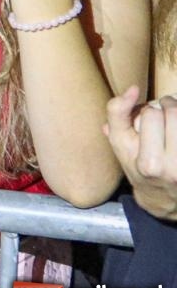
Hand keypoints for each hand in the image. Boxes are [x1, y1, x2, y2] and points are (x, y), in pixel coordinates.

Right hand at [105, 86, 176, 220]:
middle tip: (162, 110)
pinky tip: (175, 127)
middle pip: (172, 113)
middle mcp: (172, 168)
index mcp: (148, 164)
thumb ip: (117, 113)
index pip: (150, 114)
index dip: (145, 108)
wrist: (162, 197)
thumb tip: (133, 89)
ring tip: (172, 116)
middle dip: (166, 106)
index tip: (143, 106)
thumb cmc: (137, 164)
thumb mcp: (119, 143)